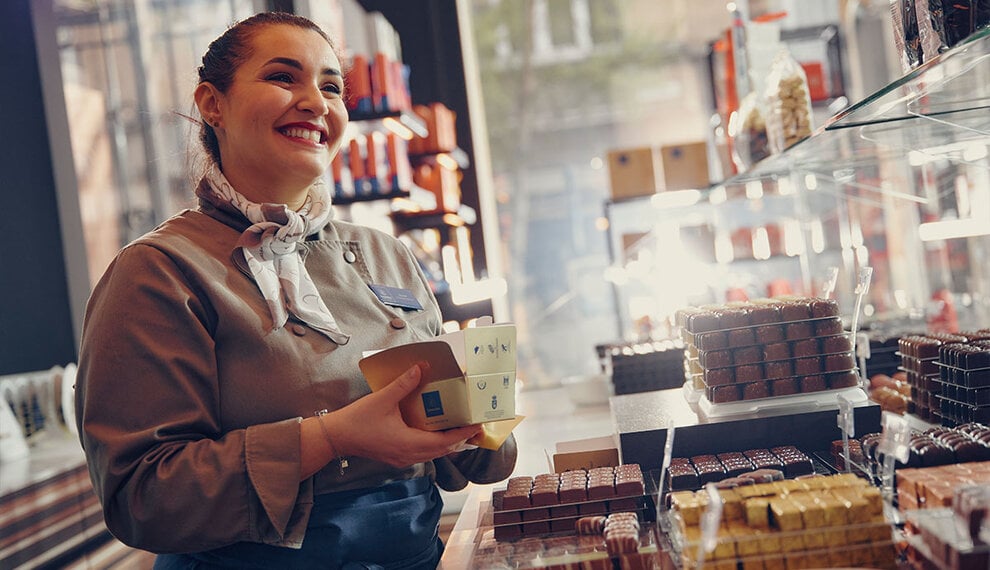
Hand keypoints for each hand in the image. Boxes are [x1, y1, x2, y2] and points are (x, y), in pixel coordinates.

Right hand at [325, 364, 481, 467]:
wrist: (336, 438)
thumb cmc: (358, 420)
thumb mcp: (383, 399)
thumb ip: (403, 384)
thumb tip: (420, 368)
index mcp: (408, 443)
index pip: (444, 442)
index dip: (462, 433)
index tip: (477, 425)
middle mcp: (409, 455)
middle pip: (443, 450)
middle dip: (460, 438)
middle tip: (474, 424)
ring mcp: (403, 458)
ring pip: (433, 454)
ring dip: (448, 442)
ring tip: (460, 427)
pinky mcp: (397, 457)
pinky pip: (423, 453)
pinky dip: (434, 444)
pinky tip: (436, 431)